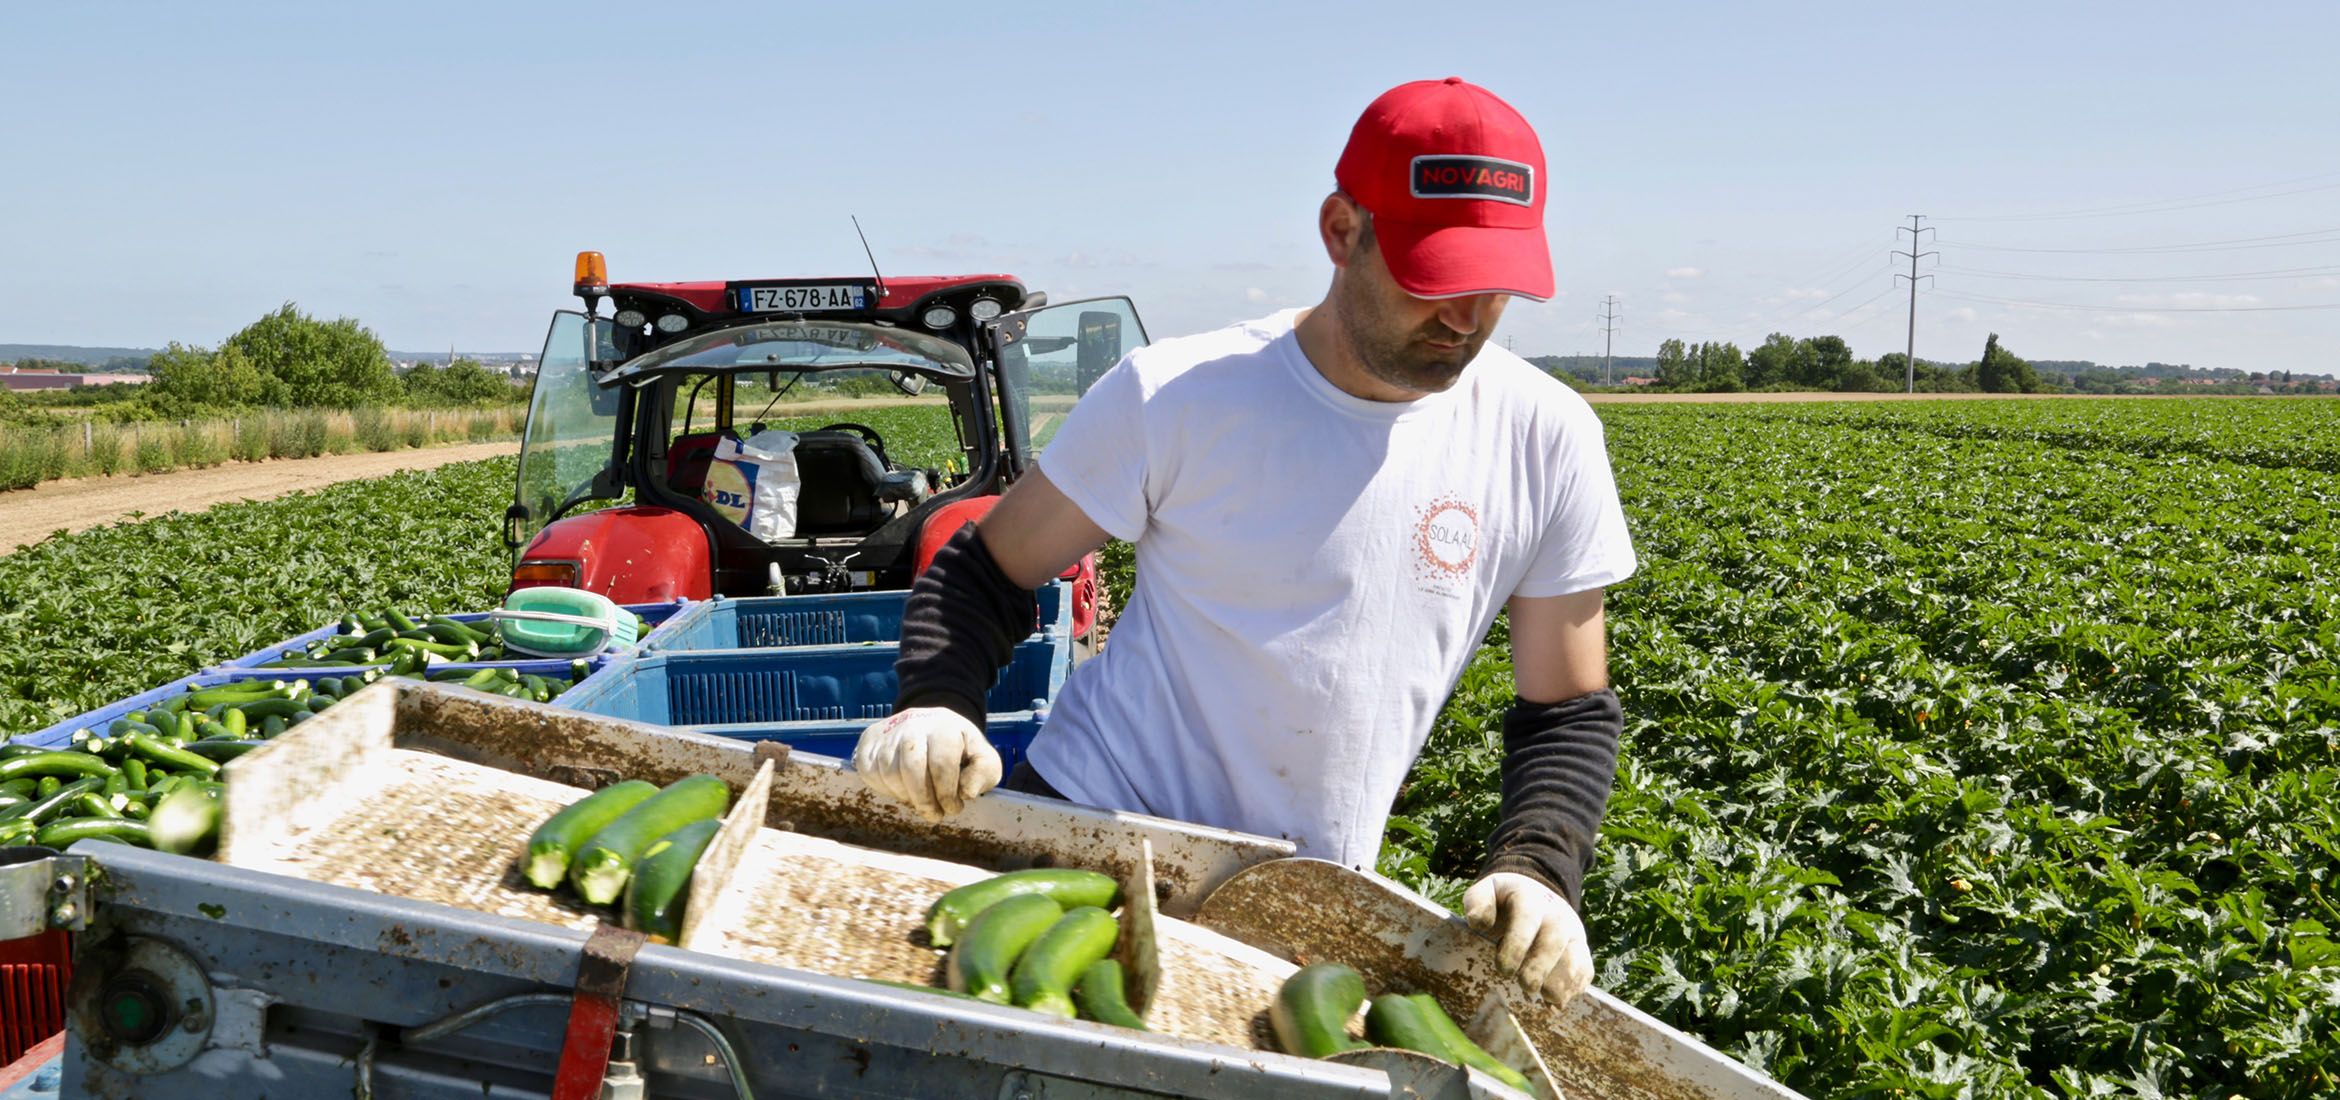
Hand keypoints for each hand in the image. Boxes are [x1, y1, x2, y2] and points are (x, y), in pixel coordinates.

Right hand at [851, 707, 1001, 821]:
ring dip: (906, 797)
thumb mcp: (982, 757)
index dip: (947, 792)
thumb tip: (967, 792)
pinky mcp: (869, 743)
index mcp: (944, 726)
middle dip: (924, 799)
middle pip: (912, 767)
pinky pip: (870, 773)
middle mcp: (913, 724)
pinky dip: (887, 790)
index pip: (941, 763)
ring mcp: (888, 733)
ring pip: (889, 773)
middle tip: (934, 814)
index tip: (953, 807)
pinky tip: (903, 791)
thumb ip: (984, 772)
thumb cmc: (958, 749)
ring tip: (921, 802)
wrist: (928, 725)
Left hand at [1463, 872, 1592, 1005]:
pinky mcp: (1582, 950)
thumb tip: (1479, 922)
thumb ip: (1478, 901)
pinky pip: (1584, 972)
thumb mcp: (1487, 892)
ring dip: (1558, 985)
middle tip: (1525, 986)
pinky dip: (1571, 991)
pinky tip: (1553, 1003)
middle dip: (1538, 969)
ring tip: (1543, 996)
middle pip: (1553, 943)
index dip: (1516, 946)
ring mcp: (1573, 932)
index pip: (1527, 919)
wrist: (1537, 897)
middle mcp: (1556, 914)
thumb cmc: (1505, 903)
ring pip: (1574, 960)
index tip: (1504, 969)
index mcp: (1530, 899)